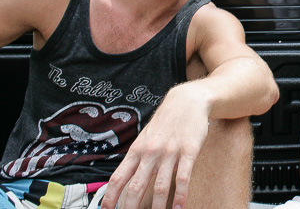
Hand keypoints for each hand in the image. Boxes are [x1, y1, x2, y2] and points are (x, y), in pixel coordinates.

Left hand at [101, 84, 211, 208]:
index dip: (110, 196)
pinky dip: (180, 196)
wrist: (186, 101)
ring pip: (160, 186)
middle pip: (136, 186)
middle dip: (130, 207)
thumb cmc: (165, 122)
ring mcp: (169, 152)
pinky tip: (179, 207)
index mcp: (137, 150)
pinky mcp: (188, 151)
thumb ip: (138, 159)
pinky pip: (183, 178)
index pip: (119, 177)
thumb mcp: (146, 138)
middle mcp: (150, 152)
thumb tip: (127, 181)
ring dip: (157, 206)